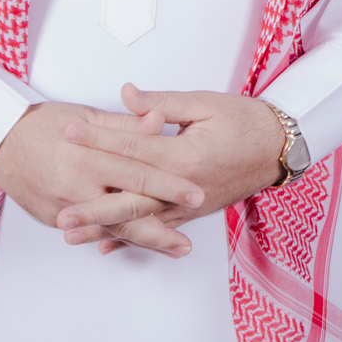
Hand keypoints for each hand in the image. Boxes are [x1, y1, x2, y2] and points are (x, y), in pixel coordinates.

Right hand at [0, 100, 204, 256]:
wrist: (1, 142)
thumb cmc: (45, 124)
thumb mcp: (88, 116)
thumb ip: (126, 125)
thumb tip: (160, 121)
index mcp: (86, 158)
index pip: (137, 174)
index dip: (169, 185)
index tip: (196, 194)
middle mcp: (74, 188)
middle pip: (125, 213)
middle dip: (160, 229)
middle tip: (187, 241)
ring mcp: (62, 208)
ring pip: (111, 228)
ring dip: (145, 241)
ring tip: (175, 248)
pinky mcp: (54, 219)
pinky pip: (92, 231)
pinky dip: (118, 238)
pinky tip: (141, 245)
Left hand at [56, 83, 286, 252]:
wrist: (280, 147)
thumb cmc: (246, 122)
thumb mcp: (205, 103)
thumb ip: (162, 103)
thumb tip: (126, 96)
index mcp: (186, 155)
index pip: (133, 146)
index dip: (98, 138)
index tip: (69, 133)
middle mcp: (185, 186)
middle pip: (131, 199)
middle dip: (93, 206)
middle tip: (60, 212)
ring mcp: (189, 204)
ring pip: (141, 221)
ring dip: (104, 228)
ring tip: (72, 234)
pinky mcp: (193, 213)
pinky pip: (158, 230)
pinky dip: (132, 239)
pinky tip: (106, 245)